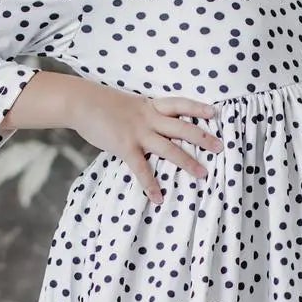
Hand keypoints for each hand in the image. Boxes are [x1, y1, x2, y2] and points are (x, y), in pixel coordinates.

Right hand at [68, 85, 223, 205]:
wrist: (81, 102)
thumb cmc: (102, 104)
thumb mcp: (129, 104)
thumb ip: (143, 115)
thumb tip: (153, 127)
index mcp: (151, 106)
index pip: (180, 104)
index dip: (198, 108)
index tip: (215, 114)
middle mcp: (150, 118)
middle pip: (182, 127)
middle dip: (203, 138)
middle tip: (220, 147)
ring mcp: (139, 132)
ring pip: (170, 148)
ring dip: (187, 162)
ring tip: (203, 174)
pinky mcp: (125, 146)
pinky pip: (142, 169)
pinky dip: (151, 185)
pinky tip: (158, 198)